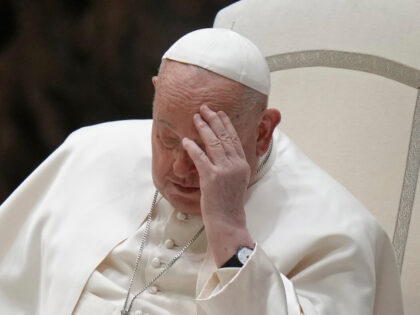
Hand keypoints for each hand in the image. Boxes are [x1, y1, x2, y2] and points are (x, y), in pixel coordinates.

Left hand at [182, 105, 253, 266]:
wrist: (228, 222)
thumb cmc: (229, 204)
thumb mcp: (236, 181)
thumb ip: (232, 166)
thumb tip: (222, 154)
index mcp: (242, 164)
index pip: (234, 139)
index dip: (226, 124)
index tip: (219, 113)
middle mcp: (235, 164)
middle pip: (225, 136)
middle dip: (214, 120)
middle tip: (205, 108)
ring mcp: (224, 171)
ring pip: (214, 143)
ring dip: (204, 128)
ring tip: (196, 117)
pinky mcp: (212, 178)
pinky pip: (200, 158)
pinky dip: (193, 147)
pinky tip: (186, 140)